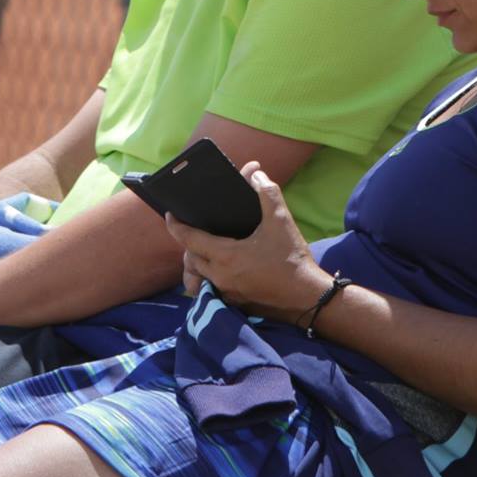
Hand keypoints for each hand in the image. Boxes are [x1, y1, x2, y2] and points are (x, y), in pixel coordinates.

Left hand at [164, 163, 329, 322]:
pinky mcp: (235, 302)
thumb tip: (255, 174)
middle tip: (194, 230)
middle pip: (191, 258)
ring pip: (200, 276)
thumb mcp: (281, 221)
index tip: (169, 215)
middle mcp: (220, 276)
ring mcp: (226, 292)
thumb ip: (267, 193)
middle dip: (188, 244)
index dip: (176, 226)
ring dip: (198, 263)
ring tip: (204, 250)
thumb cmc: (292, 258)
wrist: (307, 296)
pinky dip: (210, 278)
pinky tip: (221, 269)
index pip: (189, 240)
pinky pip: (212, 289)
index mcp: (225, 256)